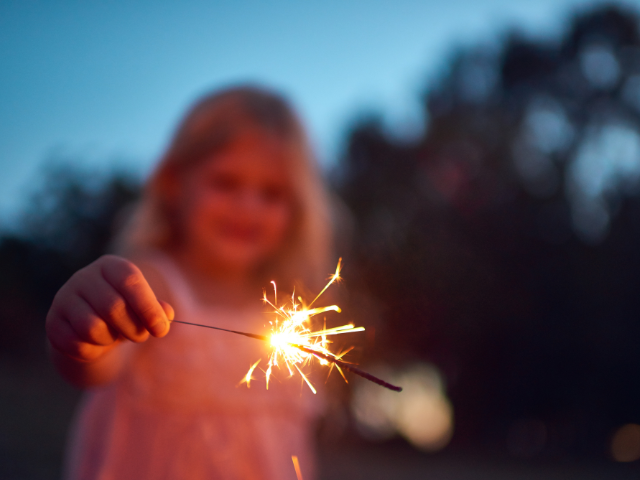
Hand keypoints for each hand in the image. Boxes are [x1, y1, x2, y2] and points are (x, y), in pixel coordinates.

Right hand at [46, 255, 173, 362]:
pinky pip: (76, 344)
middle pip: (113, 307)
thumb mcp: (144, 309)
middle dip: (134, 329)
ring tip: (115, 335)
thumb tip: (167, 314)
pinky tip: (96, 343)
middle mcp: (84, 276)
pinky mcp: (53, 322)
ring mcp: (64, 298)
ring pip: (93, 328)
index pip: (130, 280)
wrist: (93, 330)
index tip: (162, 331)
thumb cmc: (126, 314)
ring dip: (111, 339)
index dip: (148, 307)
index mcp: (111, 266)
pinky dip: (93, 350)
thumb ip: (157, 310)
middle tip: (140, 336)